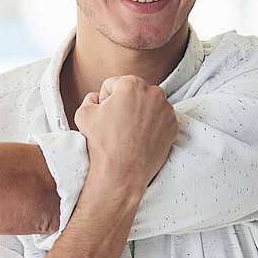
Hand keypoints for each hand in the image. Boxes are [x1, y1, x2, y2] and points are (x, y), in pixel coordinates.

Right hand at [73, 75, 177, 194]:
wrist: (121, 174)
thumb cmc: (102, 144)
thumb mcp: (83, 114)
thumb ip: (91, 97)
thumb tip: (98, 97)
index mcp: (132, 85)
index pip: (114, 84)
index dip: (105, 98)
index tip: (105, 113)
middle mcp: (154, 93)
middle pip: (134, 92)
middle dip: (125, 103)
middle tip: (117, 123)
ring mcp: (167, 111)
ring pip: (148, 104)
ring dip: (139, 113)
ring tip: (129, 132)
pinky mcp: (173, 126)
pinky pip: (159, 119)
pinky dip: (151, 125)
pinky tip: (140, 137)